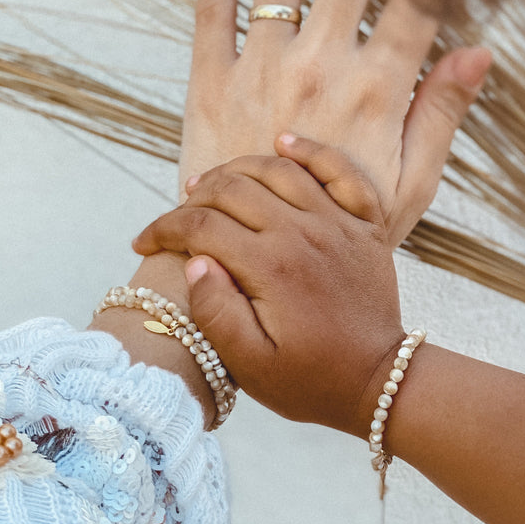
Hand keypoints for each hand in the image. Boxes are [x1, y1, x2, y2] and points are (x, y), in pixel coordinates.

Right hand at [135, 137, 404, 436]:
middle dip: (193, 197)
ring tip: (210, 183)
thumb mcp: (251, 366)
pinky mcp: (366, 224)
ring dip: (238, 169)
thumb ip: (215, 313)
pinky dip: (311, 151)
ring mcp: (339, 223)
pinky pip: (340, 170)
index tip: (144, 242)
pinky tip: (284, 141)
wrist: (380, 382)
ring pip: (278, 170)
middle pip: (234, 188)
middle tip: (177, 217)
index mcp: (271, 267)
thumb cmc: (310, 380)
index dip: (163, 229)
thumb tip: (193, 262)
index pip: (201, 226)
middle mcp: (304, 233)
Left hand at [181, 0, 490, 244]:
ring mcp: (261, 67)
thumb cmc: (342, 229)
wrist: (258, 263)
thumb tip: (481, 52)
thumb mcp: (411, 184)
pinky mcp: (210, 80)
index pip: (415, 3)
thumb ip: (443, 113)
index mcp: (376, 90)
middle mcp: (321, 65)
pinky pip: (211, 10)